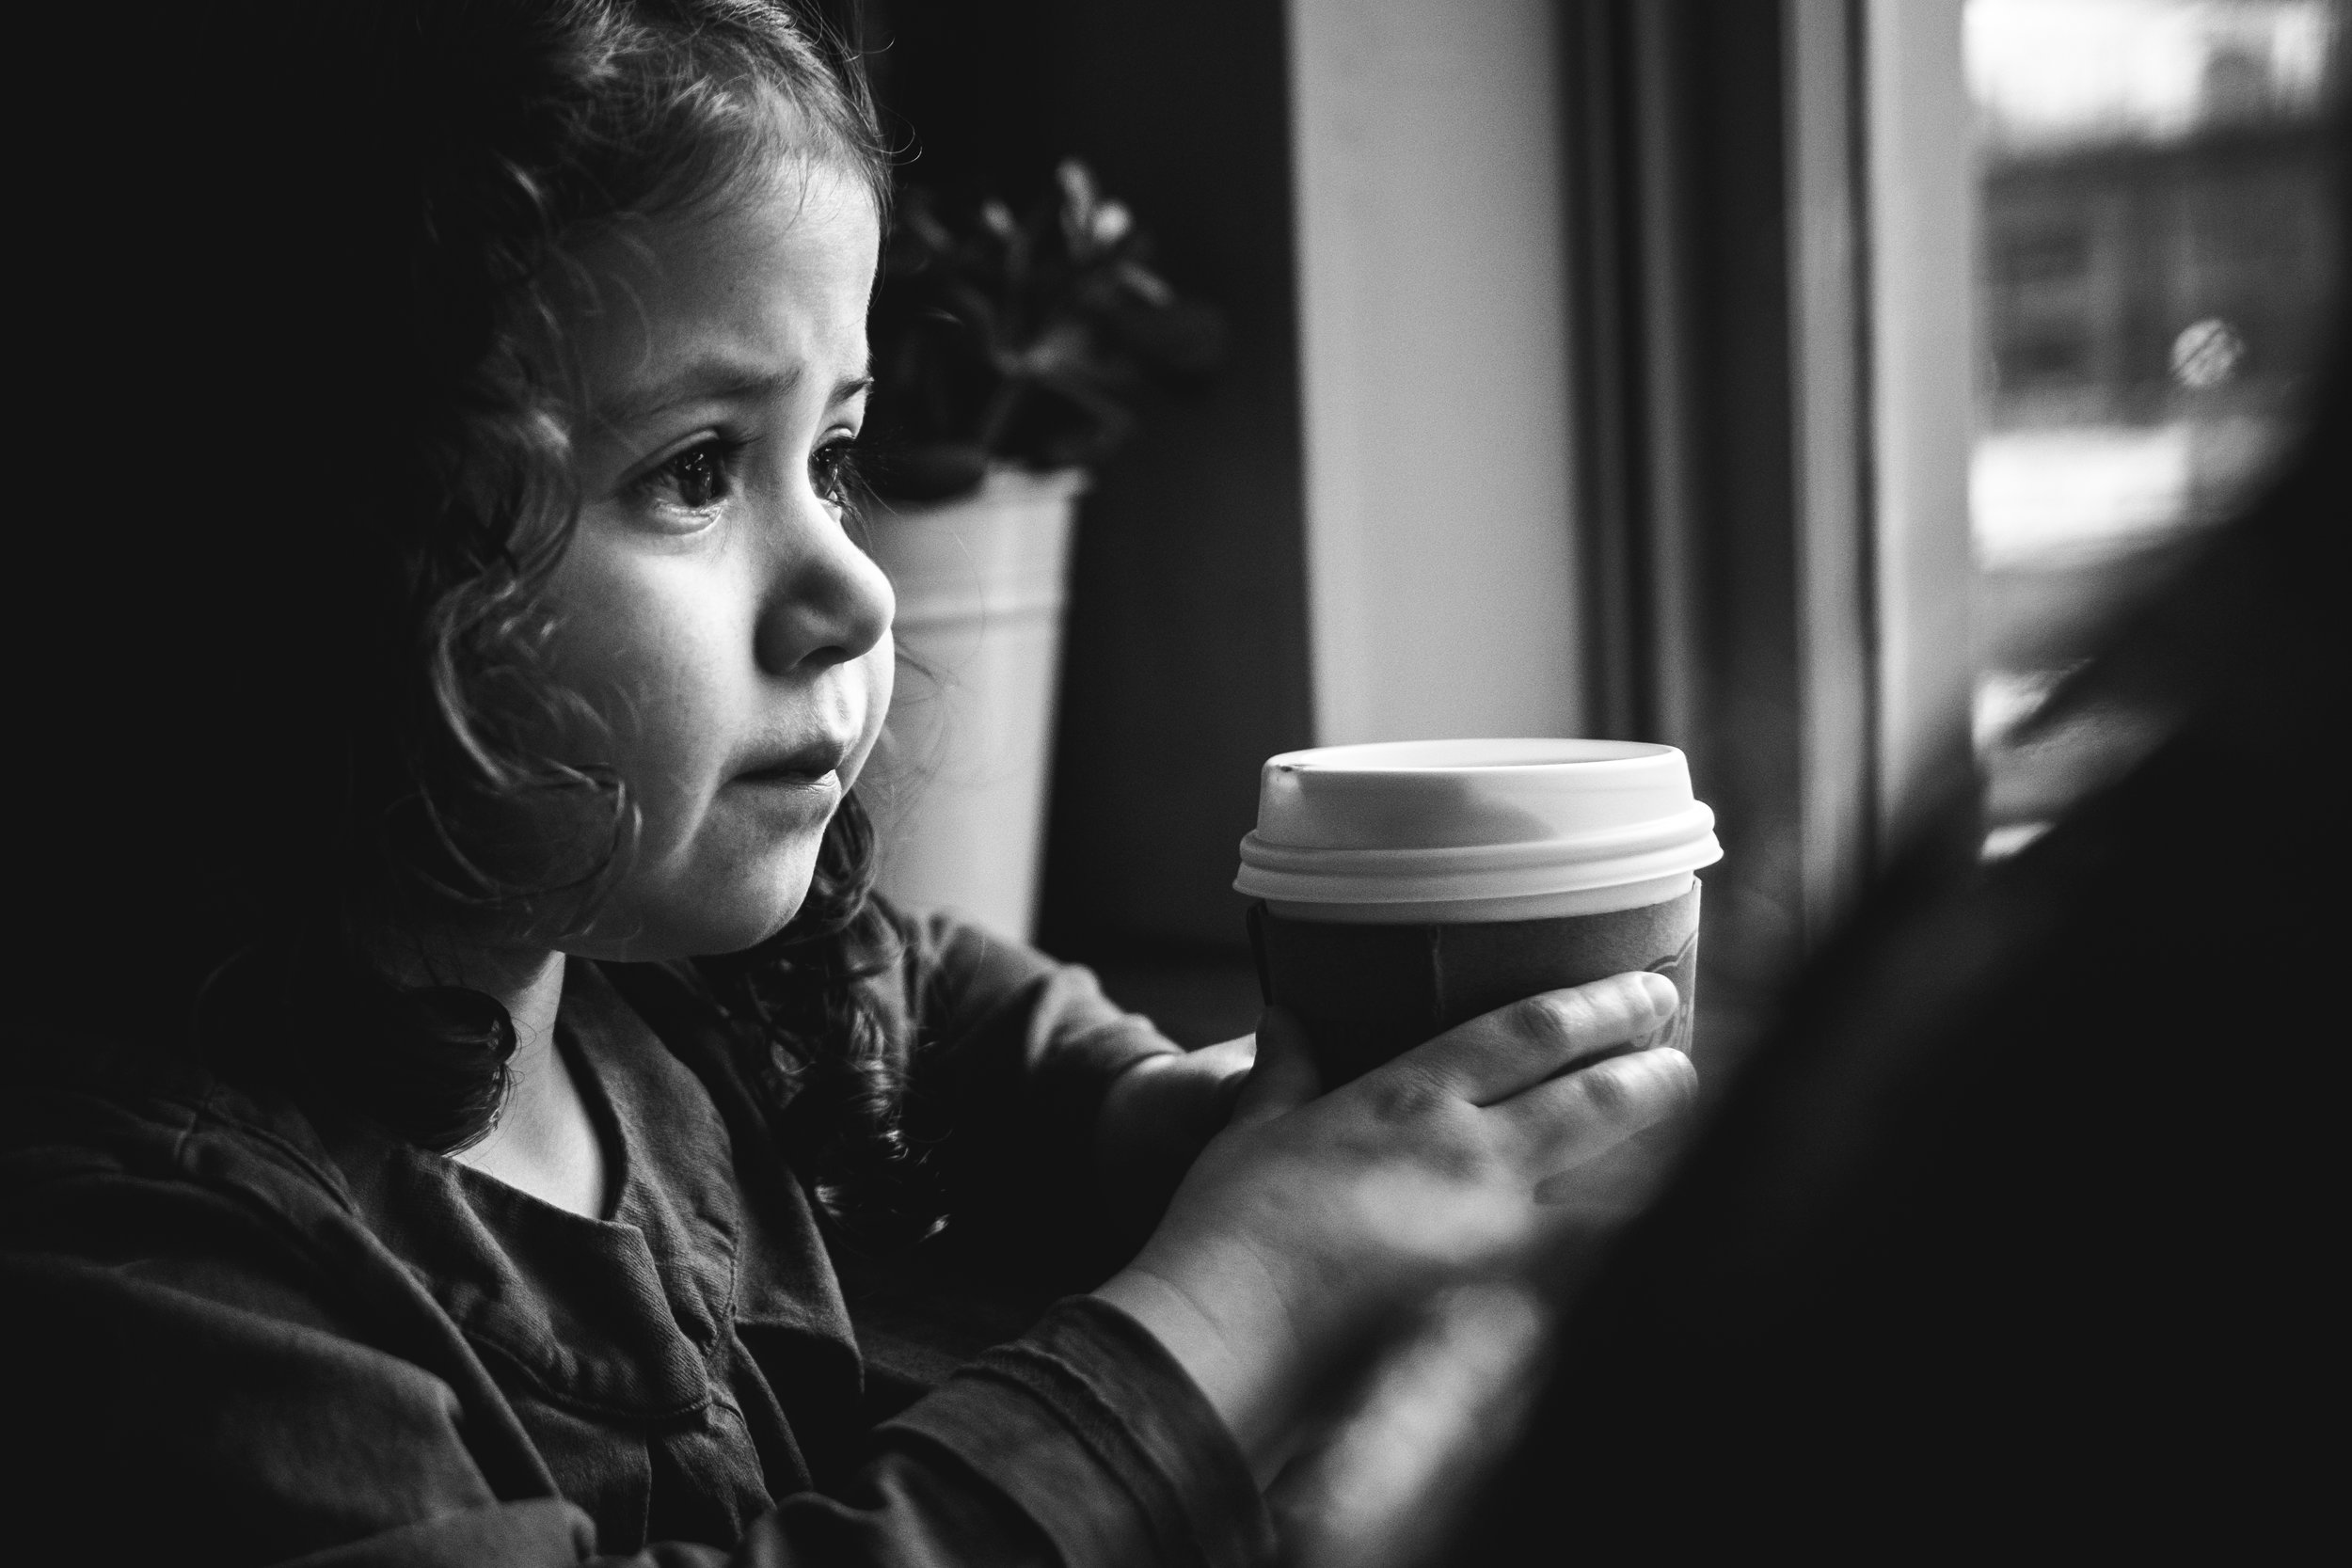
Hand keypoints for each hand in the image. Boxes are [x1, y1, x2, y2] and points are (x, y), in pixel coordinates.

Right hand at [1094, 970, 1692, 1480]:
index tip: (1642, 992)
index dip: (1596, 1006)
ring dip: (1656, 1151)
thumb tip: (1282, 1020)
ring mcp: (1494, 1230)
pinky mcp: (1500, 1306)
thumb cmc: (1227, 1232)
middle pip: (1590, 1094)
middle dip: (1650, 1066)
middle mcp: (1468, 1150)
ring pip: (1610, 1177)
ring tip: (1686, 1132)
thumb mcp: (1247, 1134)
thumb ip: (1281, 1074)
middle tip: (1681, 1045)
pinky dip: (1630, 1243)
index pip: (1526, 1032)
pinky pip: (1590, 1264)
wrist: (1226, 1332)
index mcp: (1406, 1098)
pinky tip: (1661, 1235)